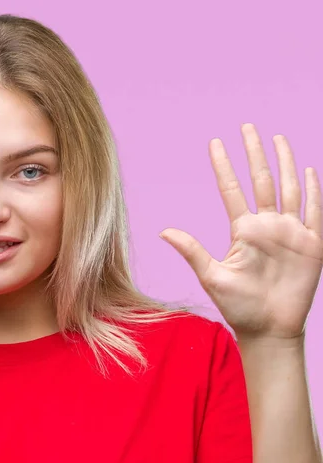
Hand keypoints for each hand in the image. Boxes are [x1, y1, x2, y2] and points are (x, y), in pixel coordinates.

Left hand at [159, 123, 322, 340]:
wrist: (268, 329)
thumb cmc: (238, 306)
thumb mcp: (212, 276)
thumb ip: (192, 251)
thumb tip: (162, 232)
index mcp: (243, 230)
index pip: (231, 190)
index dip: (224, 166)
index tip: (215, 144)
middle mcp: (267, 226)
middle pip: (262, 180)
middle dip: (255, 153)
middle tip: (247, 126)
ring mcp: (291, 232)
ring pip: (289, 188)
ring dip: (284, 163)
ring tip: (277, 138)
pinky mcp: (313, 244)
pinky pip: (316, 210)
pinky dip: (313, 190)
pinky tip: (307, 170)